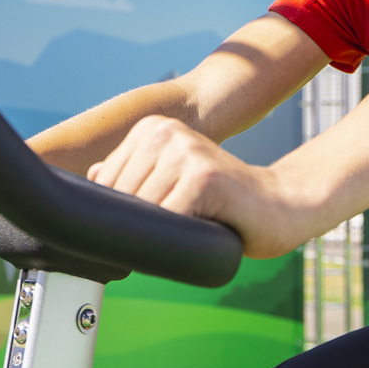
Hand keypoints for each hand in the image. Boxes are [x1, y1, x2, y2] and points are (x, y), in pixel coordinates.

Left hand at [87, 116, 301, 258]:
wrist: (277, 207)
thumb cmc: (220, 204)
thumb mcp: (168, 182)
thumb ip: (132, 176)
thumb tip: (91, 178)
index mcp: (150, 128)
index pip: (105, 184)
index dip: (119, 214)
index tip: (152, 222)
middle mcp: (164, 131)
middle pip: (120, 198)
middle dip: (138, 226)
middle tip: (177, 229)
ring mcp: (185, 150)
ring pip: (141, 212)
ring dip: (161, 234)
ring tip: (191, 227)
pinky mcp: (203, 176)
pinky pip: (166, 221)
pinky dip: (176, 239)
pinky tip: (202, 231)